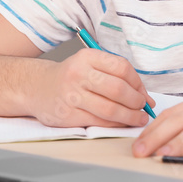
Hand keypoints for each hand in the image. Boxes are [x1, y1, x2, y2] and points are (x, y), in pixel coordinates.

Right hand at [25, 48, 154, 127]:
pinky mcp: (68, 115)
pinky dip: (116, 124)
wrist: (37, 88)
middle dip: (136, 101)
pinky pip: (99, 122)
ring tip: (139, 118)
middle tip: (143, 107)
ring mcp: (72, 95)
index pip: (122, 68)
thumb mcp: (90, 65)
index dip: (138, 83)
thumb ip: (116, 76)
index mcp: (87, 57)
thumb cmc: (70, 77)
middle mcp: (78, 74)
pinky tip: (122, 123)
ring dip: (131, 116)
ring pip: (110, 109)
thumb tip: (146, 97)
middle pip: (118, 89)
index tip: (143, 93)